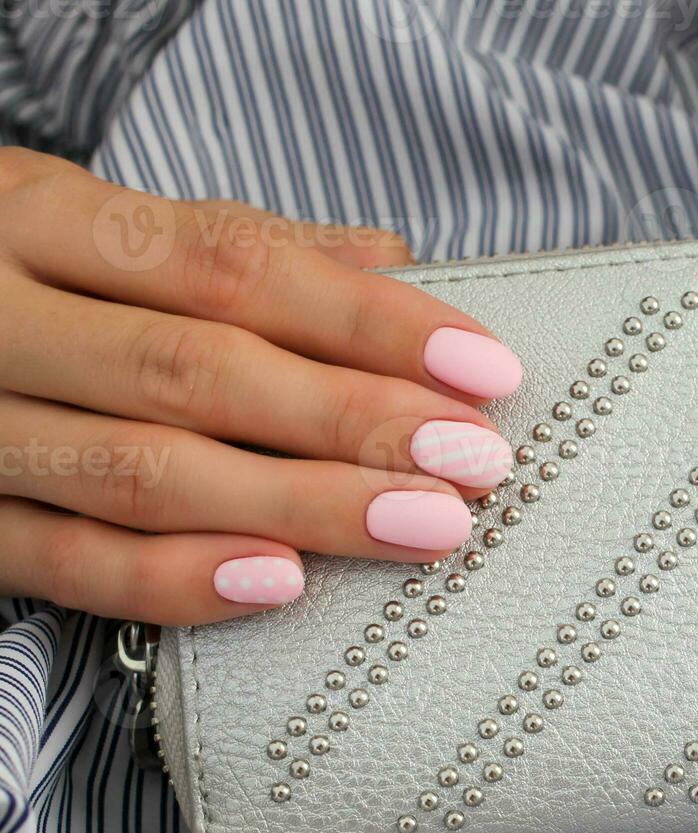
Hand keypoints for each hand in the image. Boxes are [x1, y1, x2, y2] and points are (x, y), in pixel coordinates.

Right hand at [0, 149, 521, 624]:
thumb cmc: (0, 265)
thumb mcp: (95, 224)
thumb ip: (234, 247)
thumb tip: (391, 259)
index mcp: (38, 216)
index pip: (234, 266)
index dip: (369, 322)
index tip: (483, 370)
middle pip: (200, 372)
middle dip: (354, 422)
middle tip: (474, 464)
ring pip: (144, 472)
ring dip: (299, 506)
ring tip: (423, 527)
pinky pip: (65, 561)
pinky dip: (175, 579)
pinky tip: (283, 585)